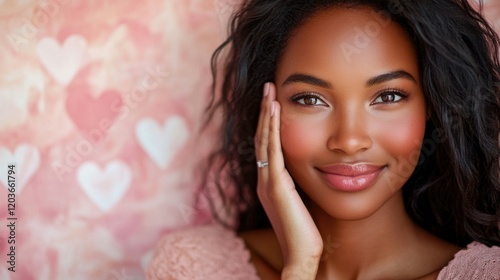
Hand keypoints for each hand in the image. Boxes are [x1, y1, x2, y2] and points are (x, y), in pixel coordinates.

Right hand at [255, 82, 322, 279]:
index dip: (268, 124)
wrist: (301, 254)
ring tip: (269, 90)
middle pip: (261, 138)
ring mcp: (267, 181)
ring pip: (264, 139)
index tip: (274, 102)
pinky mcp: (276, 184)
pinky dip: (272, 127)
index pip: (266, 147)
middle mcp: (264, 178)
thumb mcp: (300, 203)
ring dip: (267, 113)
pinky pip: (273, 149)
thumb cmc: (305, 233)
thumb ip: (297, 186)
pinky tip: (275, 109)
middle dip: (265, 111)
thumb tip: (306, 171)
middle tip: (268, 88)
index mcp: (269, 182)